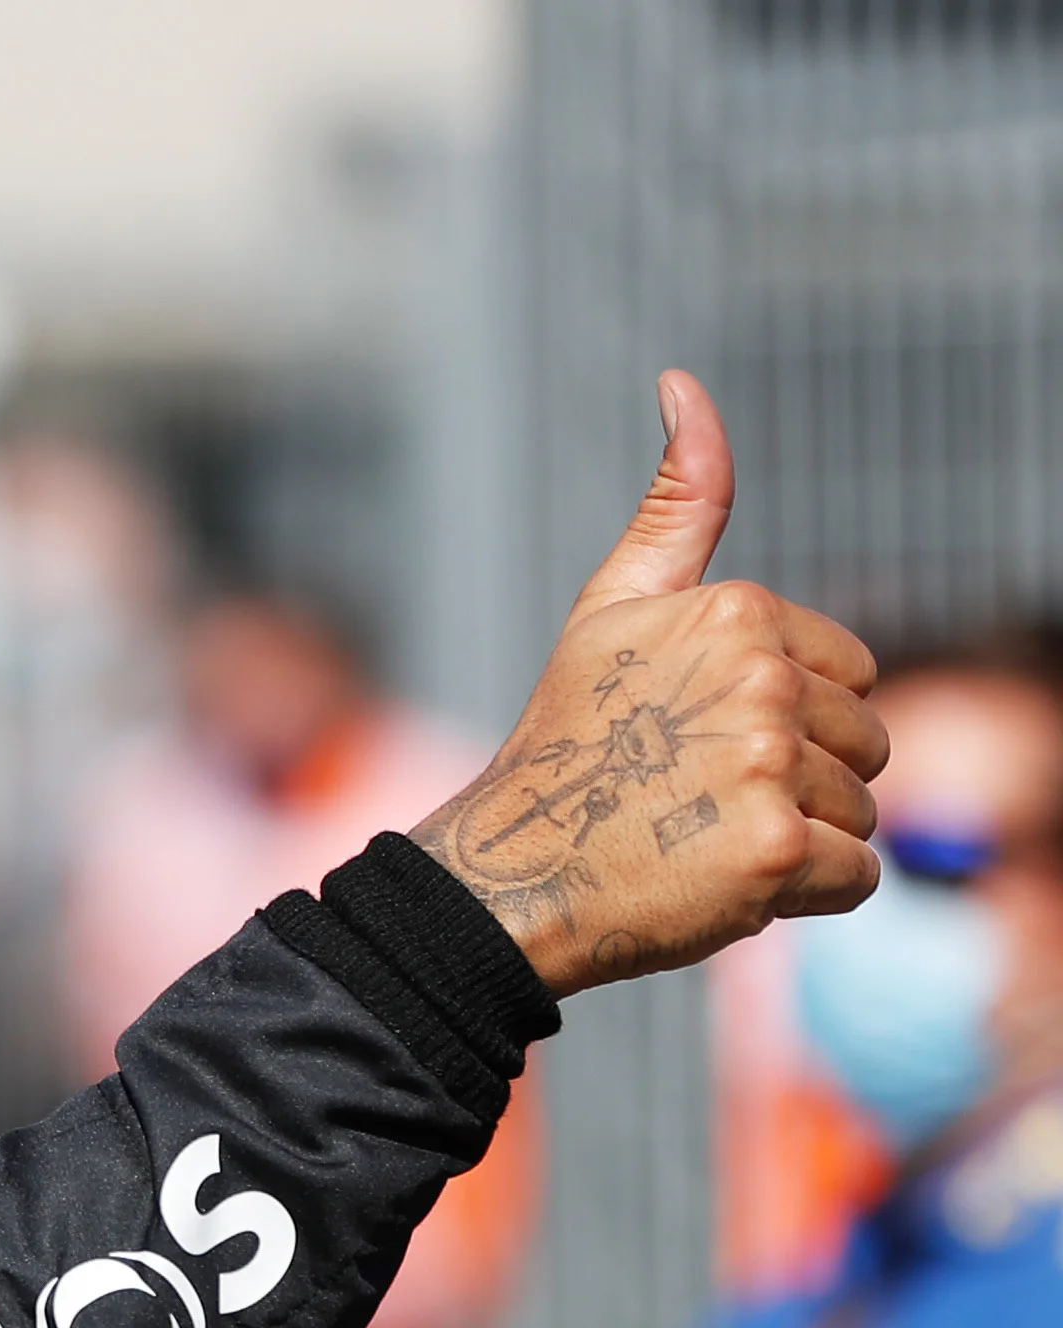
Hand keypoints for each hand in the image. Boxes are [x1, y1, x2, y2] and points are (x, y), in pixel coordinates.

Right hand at [413, 371, 887, 996]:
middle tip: (695, 799)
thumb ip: (677, 503)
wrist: (509, 871)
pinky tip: (720, 881)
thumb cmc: (564, 745)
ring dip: (796, 842)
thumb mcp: (612, 607)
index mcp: (739, 613)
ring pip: (860, 813)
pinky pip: (854, 878)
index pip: (851, 677)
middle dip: (798, 784)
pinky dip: (799, 896)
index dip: (785, 719)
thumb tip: (684, 383)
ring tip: (700, 840)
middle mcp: (760, 681)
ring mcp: (767, 768)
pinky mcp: (772, 851)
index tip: (696, 739)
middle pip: (866, 746)